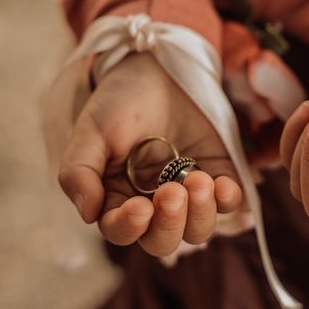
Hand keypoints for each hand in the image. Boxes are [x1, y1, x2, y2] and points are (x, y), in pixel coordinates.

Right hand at [57, 52, 241, 256]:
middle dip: (169, 225)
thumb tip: (88, 214)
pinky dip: (227, 200)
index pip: (122, 231)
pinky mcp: (219, 174)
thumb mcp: (91, 130)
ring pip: (198, 230)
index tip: (140, 208)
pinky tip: (220, 184)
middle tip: (172, 192)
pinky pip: (230, 203)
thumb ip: (79, 172)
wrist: (157, 66)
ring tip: (197, 180)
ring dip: (199, 214)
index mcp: (117, 198)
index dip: (130, 228)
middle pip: (163, 241)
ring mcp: (189, 192)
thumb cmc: (119, 100)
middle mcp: (154, 203)